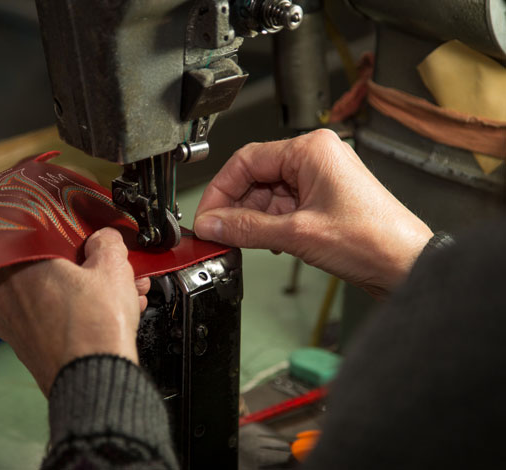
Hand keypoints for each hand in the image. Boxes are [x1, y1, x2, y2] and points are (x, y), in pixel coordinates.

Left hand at [0, 227, 149, 395]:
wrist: (95, 380)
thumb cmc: (93, 326)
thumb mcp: (111, 266)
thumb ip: (106, 242)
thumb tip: (103, 239)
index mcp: (12, 267)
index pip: (46, 241)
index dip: (80, 242)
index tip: (99, 247)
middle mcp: (3, 297)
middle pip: (54, 271)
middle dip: (91, 271)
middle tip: (117, 272)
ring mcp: (13, 327)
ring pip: (56, 298)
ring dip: (91, 294)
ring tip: (124, 295)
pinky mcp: (28, 350)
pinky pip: (55, 322)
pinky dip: (79, 316)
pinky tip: (110, 316)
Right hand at [194, 129, 432, 297]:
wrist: (409, 265)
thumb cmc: (375, 240)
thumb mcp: (298, 234)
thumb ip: (246, 228)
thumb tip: (212, 226)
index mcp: (311, 150)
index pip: (246, 160)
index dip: (220, 190)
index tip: (206, 217)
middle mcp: (315, 158)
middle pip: (255, 176)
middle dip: (234, 207)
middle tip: (217, 232)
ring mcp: (319, 179)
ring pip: (267, 194)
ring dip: (251, 218)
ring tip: (239, 241)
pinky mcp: (322, 201)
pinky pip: (282, 207)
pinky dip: (268, 224)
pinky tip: (264, 241)